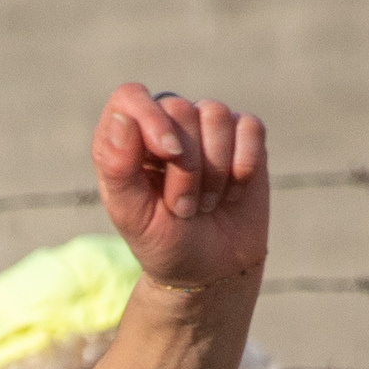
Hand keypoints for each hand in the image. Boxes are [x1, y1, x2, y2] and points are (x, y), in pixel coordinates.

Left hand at [93, 86, 268, 293]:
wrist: (210, 270)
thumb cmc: (164, 242)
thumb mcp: (132, 216)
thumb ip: (118, 168)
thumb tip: (122, 117)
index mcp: (131, 138)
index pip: (132, 98)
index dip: (152, 120)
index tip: (168, 154)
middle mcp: (169, 123)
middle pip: (181, 111)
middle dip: (186, 168)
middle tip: (183, 208)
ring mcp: (208, 126)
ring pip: (217, 115)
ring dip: (214, 172)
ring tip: (206, 204)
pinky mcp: (244, 136)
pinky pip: (250, 128)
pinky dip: (243, 166)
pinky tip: (234, 191)